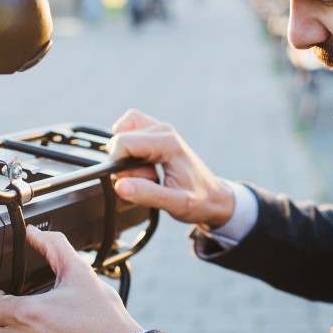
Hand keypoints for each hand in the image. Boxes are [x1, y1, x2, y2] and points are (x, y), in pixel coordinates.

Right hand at [108, 109, 234, 227]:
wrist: (214, 197)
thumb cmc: (199, 200)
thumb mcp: (175, 204)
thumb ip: (147, 194)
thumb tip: (119, 185)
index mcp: (168, 143)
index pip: (122, 142)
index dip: (119, 165)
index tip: (136, 181)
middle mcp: (163, 130)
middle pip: (120, 139)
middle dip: (124, 163)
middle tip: (148, 179)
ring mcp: (160, 129)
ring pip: (121, 132)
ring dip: (126, 155)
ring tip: (147, 172)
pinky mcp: (156, 134)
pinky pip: (129, 132)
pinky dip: (128, 149)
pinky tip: (143, 166)